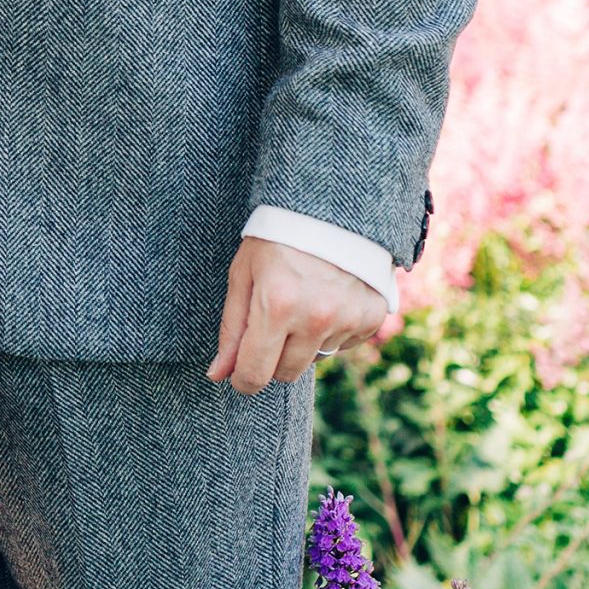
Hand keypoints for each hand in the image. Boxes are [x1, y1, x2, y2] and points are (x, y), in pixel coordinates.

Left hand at [208, 235, 386, 394]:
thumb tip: (217, 374)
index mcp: (277, 305)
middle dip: (272, 357)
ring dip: (303, 342)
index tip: (239, 372)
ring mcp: (347, 319)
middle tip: (271, 322)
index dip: (242, 379)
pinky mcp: (371, 318)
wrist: (332, 210)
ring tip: (302, 301)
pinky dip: (331, 332)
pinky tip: (327, 299)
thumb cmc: (276, 240)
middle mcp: (315, 317)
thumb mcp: (244, 275)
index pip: (255, 374)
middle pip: (285, 374)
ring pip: (314, 360)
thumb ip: (231, 328)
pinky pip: (343, 346)